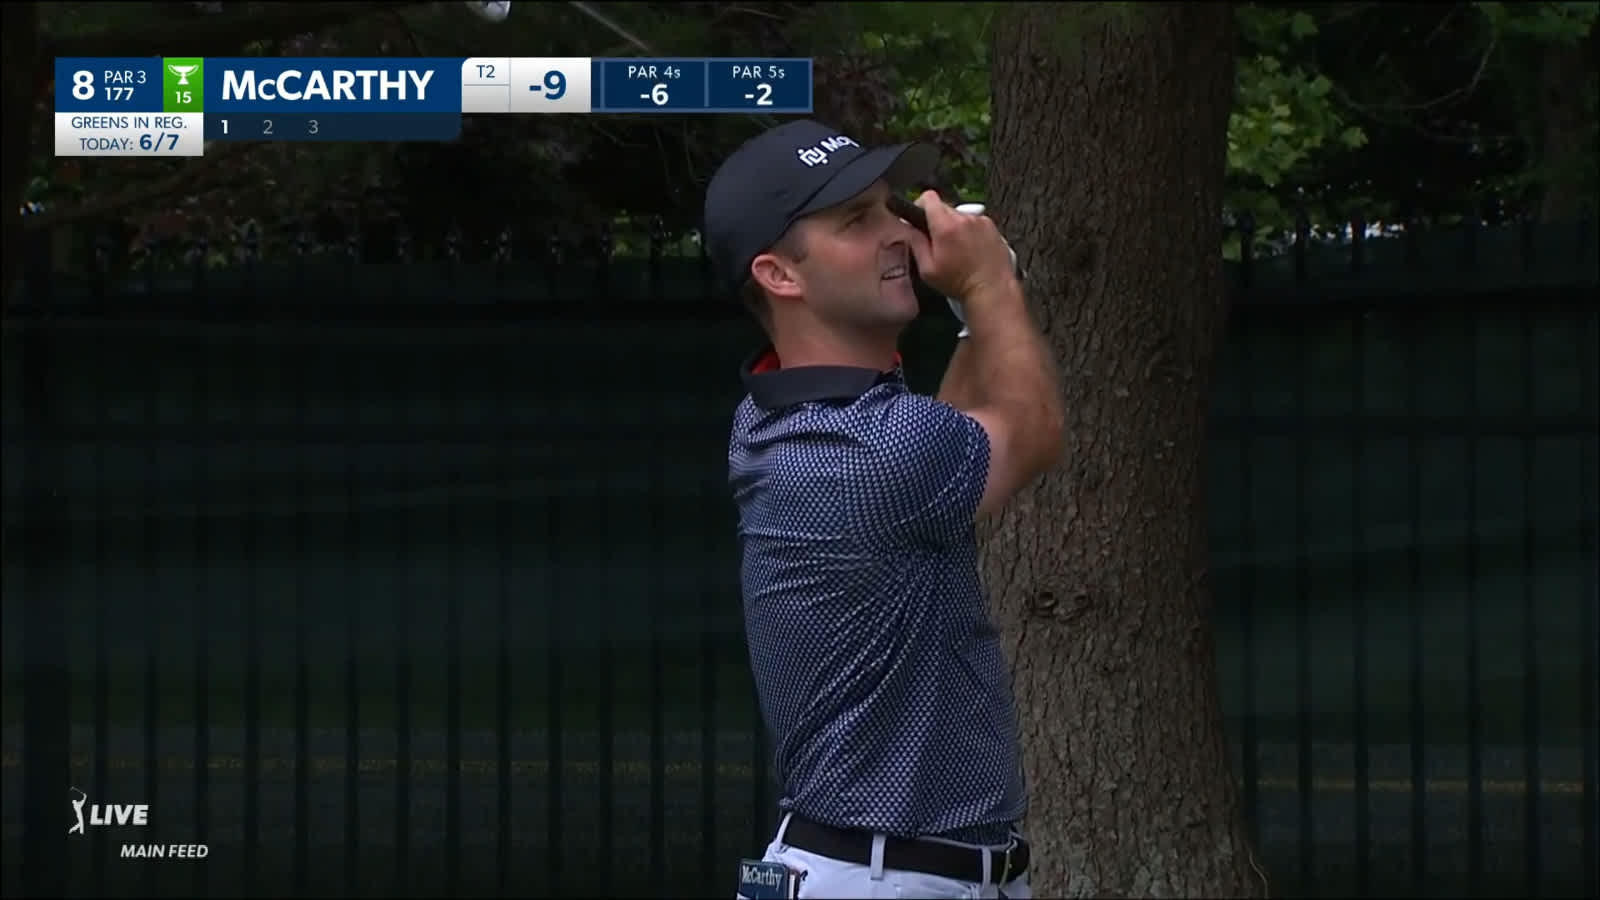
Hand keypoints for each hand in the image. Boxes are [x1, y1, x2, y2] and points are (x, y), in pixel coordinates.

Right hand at [903, 191, 1018, 303]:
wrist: (991, 290)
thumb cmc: (960, 283)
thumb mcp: (928, 269)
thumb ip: (916, 244)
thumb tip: (910, 229)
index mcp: (945, 226)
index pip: (929, 197)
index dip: (921, 205)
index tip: (920, 217)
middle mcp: (964, 219)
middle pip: (944, 207)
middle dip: (938, 221)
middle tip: (939, 243)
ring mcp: (980, 221)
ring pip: (960, 216)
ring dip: (956, 227)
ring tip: (958, 250)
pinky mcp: (992, 227)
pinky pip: (975, 223)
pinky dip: (971, 232)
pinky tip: (971, 250)